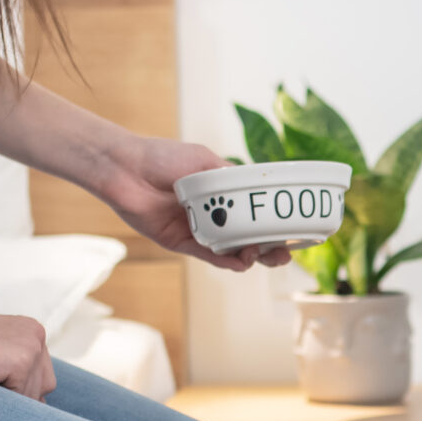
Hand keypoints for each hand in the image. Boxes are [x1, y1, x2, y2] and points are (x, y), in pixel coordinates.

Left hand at [91, 134, 295, 271]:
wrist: (127, 168)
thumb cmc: (164, 158)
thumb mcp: (206, 162)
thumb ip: (231, 178)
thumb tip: (259, 190)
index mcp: (223, 194)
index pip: (256, 213)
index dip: (275, 224)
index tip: (295, 230)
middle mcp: (215, 214)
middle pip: (249, 238)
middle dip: (269, 249)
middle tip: (283, 255)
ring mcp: (200, 229)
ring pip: (232, 251)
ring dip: (250, 256)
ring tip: (260, 255)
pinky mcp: (182, 243)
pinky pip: (209, 256)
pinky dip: (226, 261)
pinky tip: (241, 262)